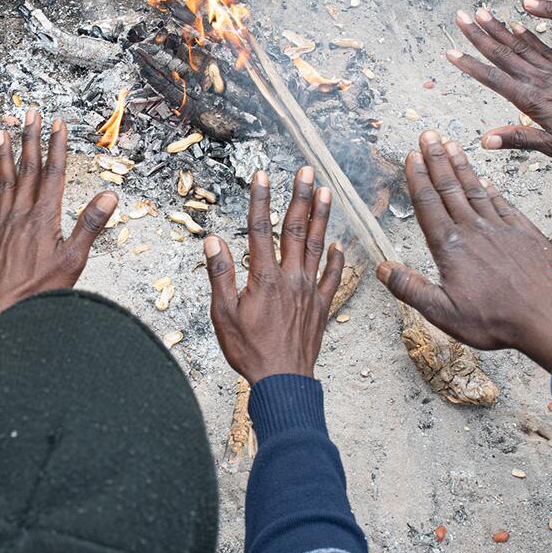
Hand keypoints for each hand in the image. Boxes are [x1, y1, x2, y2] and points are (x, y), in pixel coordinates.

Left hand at [0, 109, 117, 314]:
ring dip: (4, 155)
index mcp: (43, 217)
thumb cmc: (38, 292)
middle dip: (30, 139)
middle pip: (27, 169)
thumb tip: (109, 197)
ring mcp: (3, 224)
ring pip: (4, 181)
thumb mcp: (73, 262)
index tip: (57, 123)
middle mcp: (21, 215)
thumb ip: (89, 226)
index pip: (53, 173)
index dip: (56, 146)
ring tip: (1, 132)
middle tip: (30, 113)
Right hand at [203, 168, 345, 381]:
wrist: (282, 381)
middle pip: (295, 229)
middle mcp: (290, 278)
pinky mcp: (321, 307)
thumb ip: (220, 274)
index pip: (260, 229)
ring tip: (326, 192)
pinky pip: (332, 278)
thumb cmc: (250, 351)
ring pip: (316, 246)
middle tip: (306, 171)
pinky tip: (338, 244)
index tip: (262, 174)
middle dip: (299, 197)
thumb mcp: (223, 314)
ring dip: (321, 217)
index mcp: (264, 278)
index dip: (260, 199)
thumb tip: (214, 240)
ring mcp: (309, 291)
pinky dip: (336, 259)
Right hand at [377, 132, 551, 368]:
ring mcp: (500, 228)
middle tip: (428, 135)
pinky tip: (487, 181)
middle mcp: (474, 229)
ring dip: (462, 166)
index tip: (412, 156)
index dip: (418, 177)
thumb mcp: (443, 312)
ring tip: (452, 144)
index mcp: (450, 246)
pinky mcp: (523, 233)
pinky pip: (503, 204)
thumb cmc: (495, 319)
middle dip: (437, 159)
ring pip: (476, 189)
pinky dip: (492, 189)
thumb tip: (383, 268)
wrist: (547, 316)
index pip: (428, 203)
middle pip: (450, 187)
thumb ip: (410, 289)